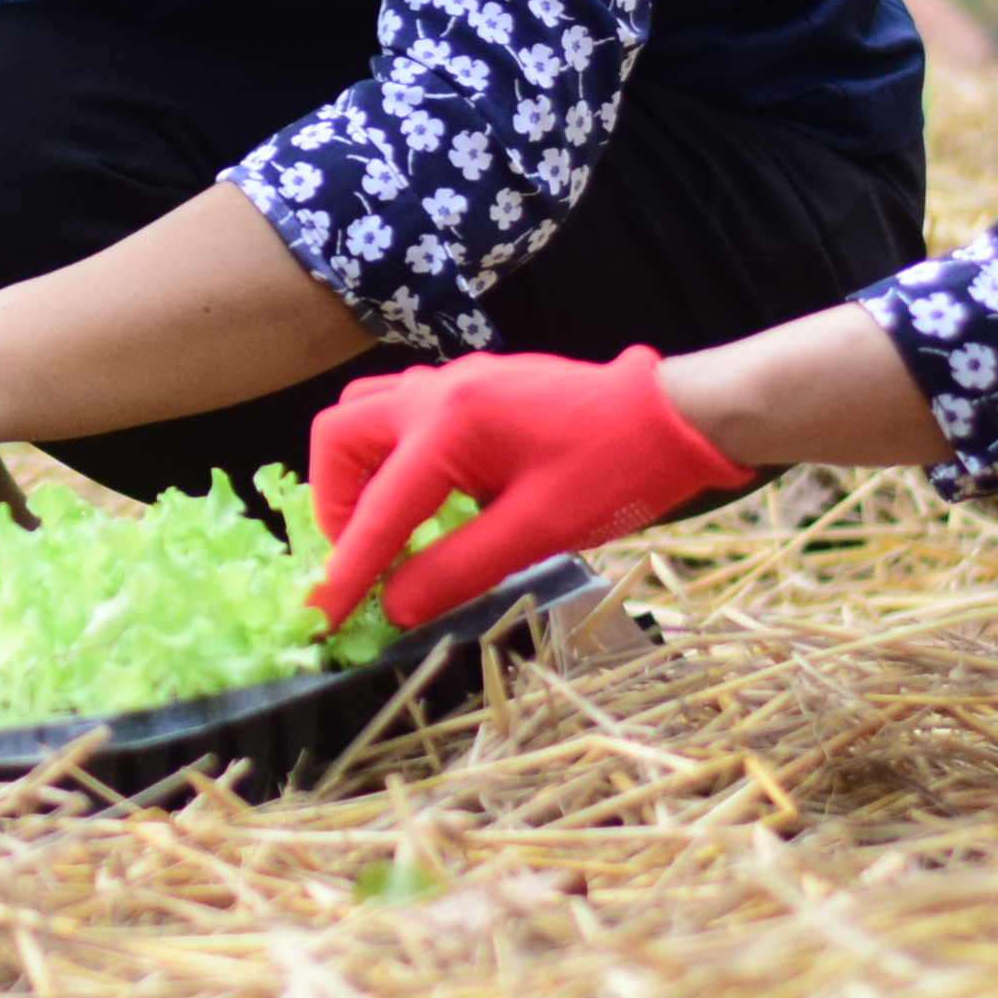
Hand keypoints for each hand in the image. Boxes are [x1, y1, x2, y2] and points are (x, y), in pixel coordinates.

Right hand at [305, 346, 750, 629]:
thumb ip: (460, 567)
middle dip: (336, 504)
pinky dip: (390, 457)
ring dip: (357, 474)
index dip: (346, 570)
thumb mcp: (540, 531)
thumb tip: (396, 606)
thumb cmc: (616, 471)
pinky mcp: (472, 385)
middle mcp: (437, 390)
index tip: (320, 618)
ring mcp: (453, 379)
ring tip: (386, 529)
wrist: (677, 417)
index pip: (380, 508)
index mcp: (450, 422)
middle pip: (339, 436)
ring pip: (363, 414)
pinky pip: (399, 410)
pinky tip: (427, 498)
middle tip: (363, 558)